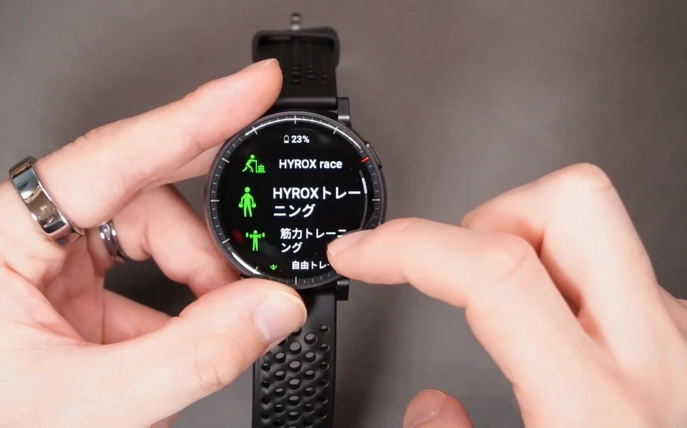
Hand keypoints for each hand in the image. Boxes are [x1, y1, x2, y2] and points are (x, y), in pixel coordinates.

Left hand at [0, 59, 307, 427]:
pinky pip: (133, 266)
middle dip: (203, 220)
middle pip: (132, 192)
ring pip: (141, 230)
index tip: (247, 92)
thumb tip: (269, 306)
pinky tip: (186, 332)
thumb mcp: (93, 407)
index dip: (189, 120)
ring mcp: (32, 261)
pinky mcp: (57, 286)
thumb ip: (195, 355)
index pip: (107, 159)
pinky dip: (174, 297)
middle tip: (260, 212)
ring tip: (219, 318)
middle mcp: (4, 238)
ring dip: (193, 272)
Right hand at [328, 164, 686, 427]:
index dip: (407, 247)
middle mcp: (660, 362)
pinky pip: (620, 282)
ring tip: (490, 298)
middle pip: (574, 207)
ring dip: (526, 247)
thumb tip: (430, 410)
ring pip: (602, 235)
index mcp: (601, 412)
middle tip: (450, 264)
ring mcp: (685, 348)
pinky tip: (550, 343)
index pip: (496, 273)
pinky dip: (564, 290)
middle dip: (487, 218)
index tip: (363, 252)